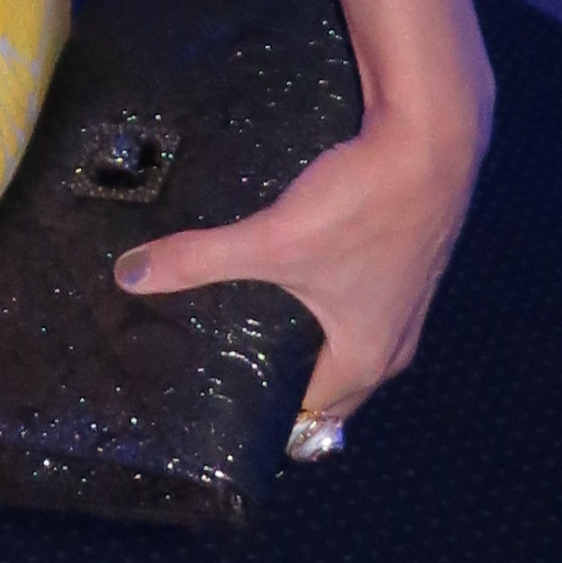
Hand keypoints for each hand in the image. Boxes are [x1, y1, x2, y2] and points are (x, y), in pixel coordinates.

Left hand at [108, 93, 488, 428]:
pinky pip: (361, 298)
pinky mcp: (407, 258)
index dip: (268, 422)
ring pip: (349, 338)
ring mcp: (407, 299)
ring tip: (251, 323)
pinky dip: (329, 298)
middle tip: (225, 369)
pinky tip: (296, 269)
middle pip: (332, 383)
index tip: (222, 415)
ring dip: (310, 339)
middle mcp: (396, 341)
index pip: (313, 417)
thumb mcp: (271, 239)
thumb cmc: (362, 206)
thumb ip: (200, 259)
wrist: (431, 140)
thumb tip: (129, 276)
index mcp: (366, 359)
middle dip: (284, 382)